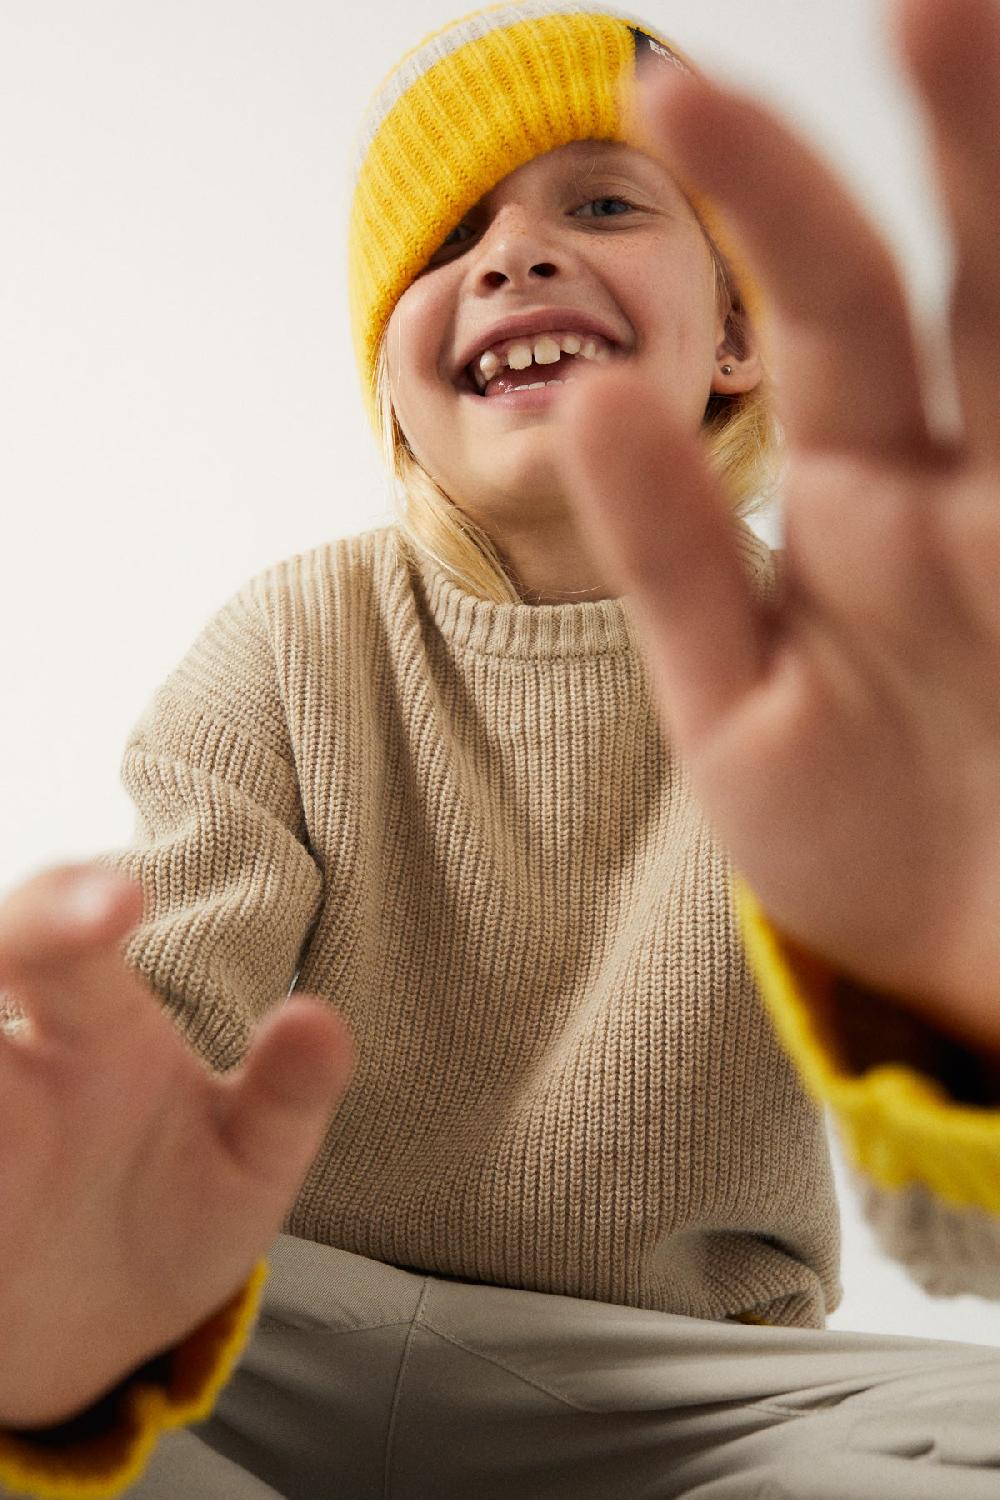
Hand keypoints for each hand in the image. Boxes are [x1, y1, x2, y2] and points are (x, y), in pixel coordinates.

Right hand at [0, 862, 355, 1426]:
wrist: (98, 1325)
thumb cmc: (175, 1212)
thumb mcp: (245, 1166)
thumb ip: (286, 1096)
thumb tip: (320, 1021)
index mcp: (93, 1030)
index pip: (65, 937)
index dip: (72, 905)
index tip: (122, 900)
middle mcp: (8, 1070)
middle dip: (15, 937)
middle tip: (35, 942)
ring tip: (6, 1062)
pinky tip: (1, 1180)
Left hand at [556, 0, 999, 1051]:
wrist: (969, 967)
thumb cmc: (856, 842)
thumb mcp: (736, 710)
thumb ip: (672, 562)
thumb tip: (582, 400)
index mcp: (869, 501)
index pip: (831, 311)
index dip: (768, 195)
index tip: (670, 80)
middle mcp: (977, 490)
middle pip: (985, 282)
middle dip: (974, 135)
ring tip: (977, 40)